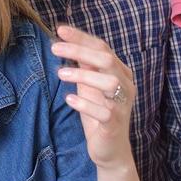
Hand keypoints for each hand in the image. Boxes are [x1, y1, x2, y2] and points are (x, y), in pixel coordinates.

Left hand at [51, 24, 135, 169]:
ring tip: (60, 73)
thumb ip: (85, 65)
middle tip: (55, 48)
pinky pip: (105, 111)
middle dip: (80, 50)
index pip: (102, 48)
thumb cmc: (98, 114)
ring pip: (110, 82)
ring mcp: (123, 105)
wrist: (109, 150)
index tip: (60, 30)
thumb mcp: (89, 85)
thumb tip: (68, 42)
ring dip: (83, 75)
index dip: (82, 38)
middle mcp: (125, 85)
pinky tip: (69, 99)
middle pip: (106, 60)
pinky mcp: (116, 124)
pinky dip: (86, 104)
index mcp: (120, 72)